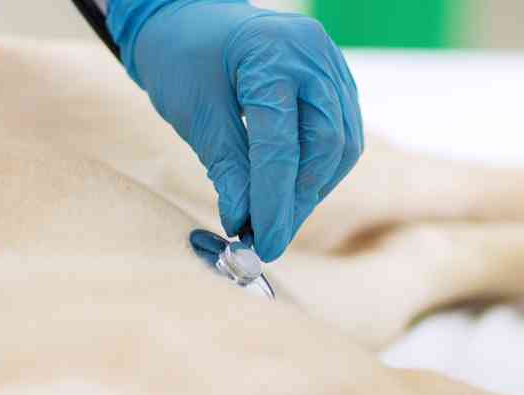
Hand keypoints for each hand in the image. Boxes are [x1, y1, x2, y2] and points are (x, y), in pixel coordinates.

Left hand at [123, 0, 362, 260]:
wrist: (188, 18)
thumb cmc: (183, 56)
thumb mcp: (196, 113)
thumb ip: (227, 168)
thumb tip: (245, 225)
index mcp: (272, 54)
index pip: (282, 144)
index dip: (274, 202)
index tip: (262, 243)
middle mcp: (313, 55)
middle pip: (325, 146)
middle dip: (298, 201)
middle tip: (271, 239)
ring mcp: (330, 65)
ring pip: (340, 146)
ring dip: (312, 190)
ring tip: (279, 219)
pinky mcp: (334, 81)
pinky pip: (341, 135)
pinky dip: (318, 170)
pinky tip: (293, 192)